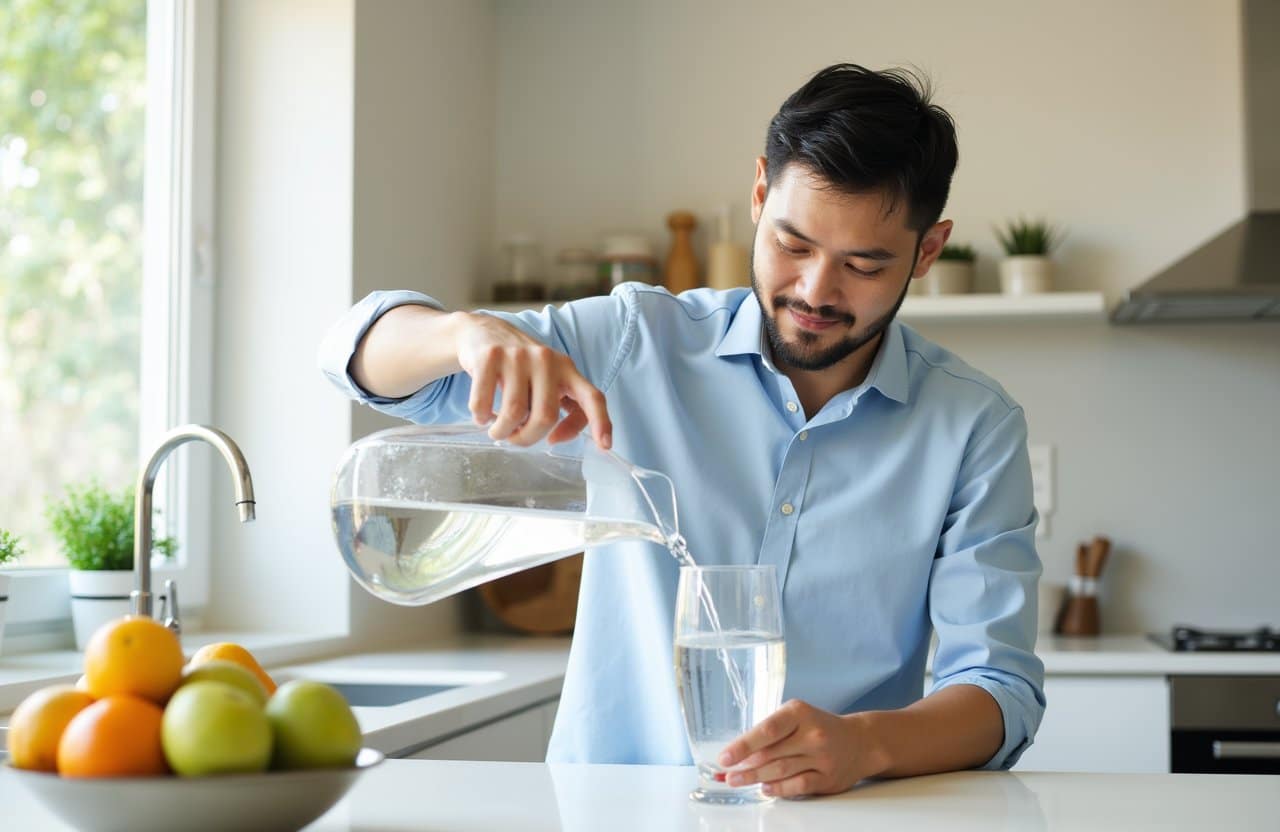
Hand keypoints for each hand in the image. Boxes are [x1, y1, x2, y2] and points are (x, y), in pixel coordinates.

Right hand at [454, 313, 611, 448]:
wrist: (482, 333)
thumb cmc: (520, 367)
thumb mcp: (547, 380)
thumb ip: (560, 407)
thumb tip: (555, 438)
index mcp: (566, 369)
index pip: (592, 396)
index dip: (601, 422)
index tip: (604, 445)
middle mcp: (546, 359)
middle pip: (545, 416)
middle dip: (527, 438)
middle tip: (514, 438)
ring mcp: (517, 356)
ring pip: (514, 413)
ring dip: (502, 432)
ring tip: (496, 430)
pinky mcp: (489, 356)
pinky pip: (484, 403)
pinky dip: (481, 417)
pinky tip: (481, 415)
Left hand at [716, 700, 886, 797]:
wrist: (860, 741)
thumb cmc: (820, 727)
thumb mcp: (796, 717)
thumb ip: (772, 731)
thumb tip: (738, 751)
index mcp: (799, 713)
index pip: (767, 730)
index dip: (743, 745)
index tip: (725, 757)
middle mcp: (812, 734)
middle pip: (771, 754)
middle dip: (744, 766)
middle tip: (727, 775)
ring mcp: (821, 757)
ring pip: (781, 771)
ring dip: (755, 778)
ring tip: (738, 781)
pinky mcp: (827, 778)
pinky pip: (798, 786)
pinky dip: (778, 789)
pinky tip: (765, 788)